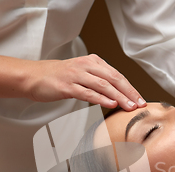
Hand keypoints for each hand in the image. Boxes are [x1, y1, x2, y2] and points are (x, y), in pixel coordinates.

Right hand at [25, 54, 145, 109]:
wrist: (33, 76)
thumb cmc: (58, 78)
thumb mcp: (82, 74)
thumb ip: (98, 82)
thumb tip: (118, 96)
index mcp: (92, 61)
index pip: (117, 75)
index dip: (131, 88)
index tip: (140, 99)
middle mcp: (86, 65)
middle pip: (114, 79)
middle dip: (129, 92)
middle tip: (139, 104)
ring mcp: (76, 75)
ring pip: (103, 85)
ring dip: (119, 97)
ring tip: (129, 107)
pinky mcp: (67, 86)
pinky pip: (88, 92)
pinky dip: (101, 99)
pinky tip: (111, 104)